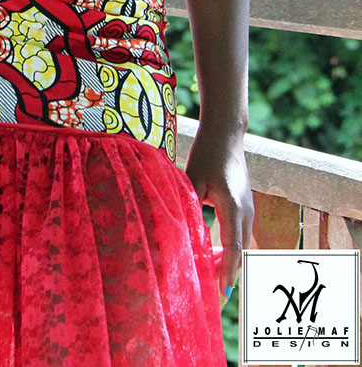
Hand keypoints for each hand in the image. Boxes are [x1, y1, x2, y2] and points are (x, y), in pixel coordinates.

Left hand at [184, 125, 253, 298]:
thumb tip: (181, 233)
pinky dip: (232, 247)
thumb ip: (189, 207)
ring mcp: (249, 209)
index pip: (233, 247)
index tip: (223, 293)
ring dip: (230, 260)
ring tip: (213, 279)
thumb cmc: (207, 154)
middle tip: (214, 295)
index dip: (228, 272)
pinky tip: (218, 255)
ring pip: (241, 244)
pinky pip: (240, 234)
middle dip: (228, 272)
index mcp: (233, 207)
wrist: (226, 135)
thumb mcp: (193, 180)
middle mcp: (246, 211)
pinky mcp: (246, 206)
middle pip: (240, 251)